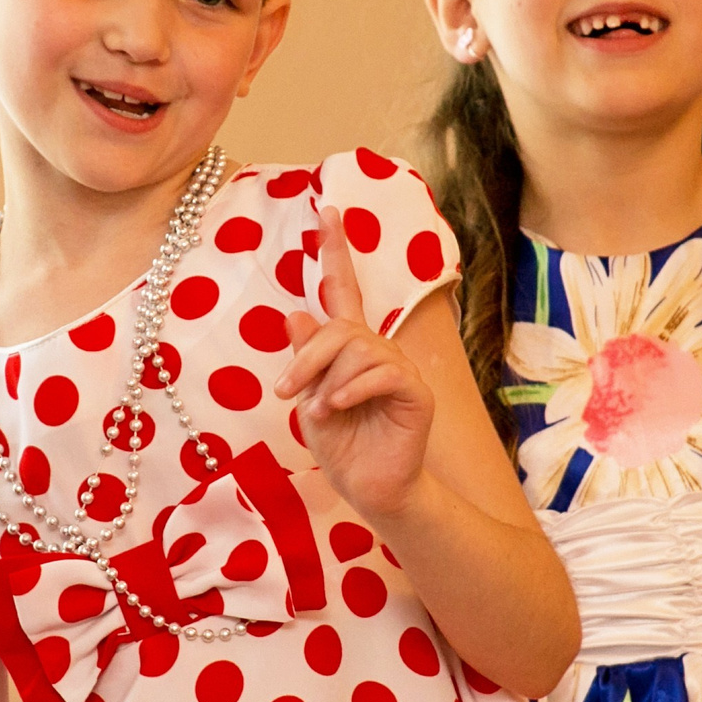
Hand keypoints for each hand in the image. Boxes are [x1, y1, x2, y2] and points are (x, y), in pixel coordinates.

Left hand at [275, 206, 433, 522]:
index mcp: (349, 349)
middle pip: (340, 327)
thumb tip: (296, 314)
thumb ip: (305, 361)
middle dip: (307, 356)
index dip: (336, 251)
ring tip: (317, 411)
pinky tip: (335, 409)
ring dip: (326, 380)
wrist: (371, 490)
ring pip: (357, 349)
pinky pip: (381, 373)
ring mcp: (399, 369)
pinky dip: (351, 390)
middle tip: (287, 391)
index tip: (327, 211)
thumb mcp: (309, 400)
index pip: (344, 290)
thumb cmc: (342, 447)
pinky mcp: (415, 392)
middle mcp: (377, 351)